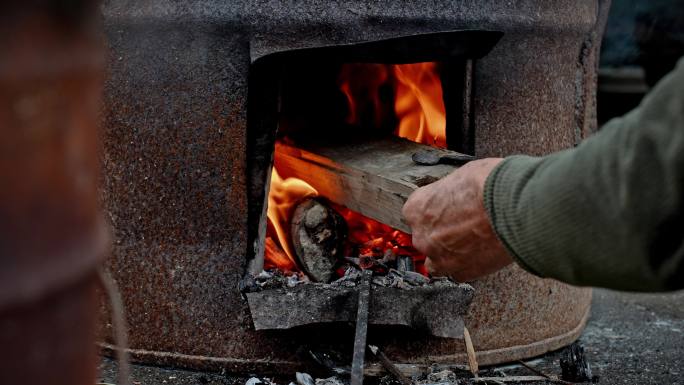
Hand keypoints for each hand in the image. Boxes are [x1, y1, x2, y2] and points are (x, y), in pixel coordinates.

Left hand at [402, 158, 512, 280]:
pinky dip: (467, 266)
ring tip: (471, 243)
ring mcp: (440, 257)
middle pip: (426, 237)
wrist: (514, 207)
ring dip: (449, 254)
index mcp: (417, 208)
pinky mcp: (462, 273)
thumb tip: (457, 194)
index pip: (417, 212)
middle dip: (442, 233)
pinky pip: (458, 273)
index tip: (449, 210)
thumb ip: (450, 193)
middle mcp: (422, 236)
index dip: (436, 211)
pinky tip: (481, 254)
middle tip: (464, 225)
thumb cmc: (488, 185)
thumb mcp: (461, 176)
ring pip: (437, 261)